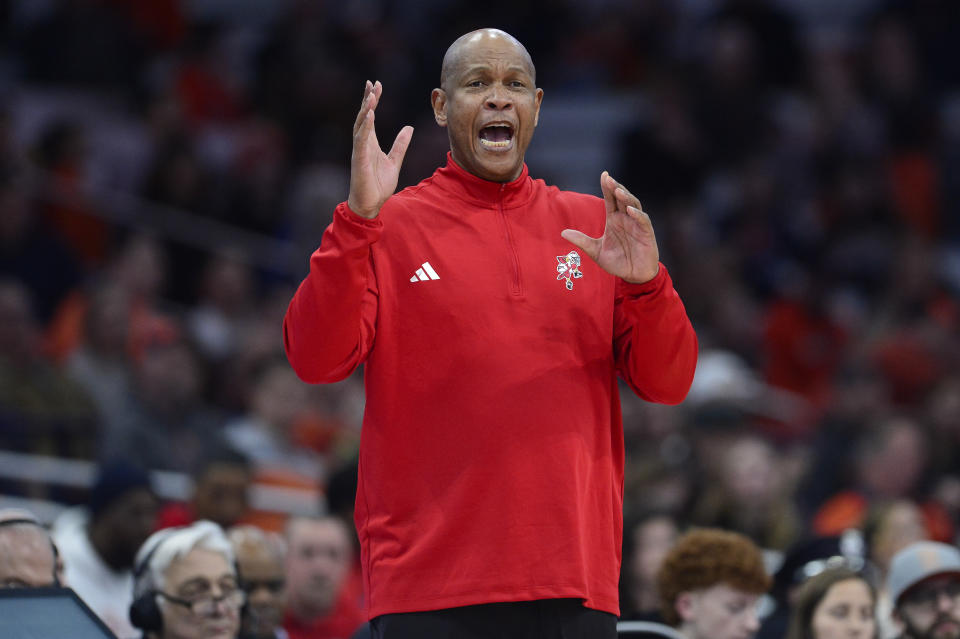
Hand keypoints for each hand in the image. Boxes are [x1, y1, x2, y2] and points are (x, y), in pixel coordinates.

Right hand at [347, 80, 413, 218]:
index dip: (373, 101)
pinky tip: (369, 114)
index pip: (371, 116)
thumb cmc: (378, 185)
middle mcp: (363, 143)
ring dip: (365, 109)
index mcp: (370, 142)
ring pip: (361, 124)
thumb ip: (401, 145)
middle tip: (372, 83)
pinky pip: (361, 139)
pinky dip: (365, 126)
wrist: (371, 204)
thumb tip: (409, 128)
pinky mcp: (359, 158)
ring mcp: (360, 150)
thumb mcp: (395, 161)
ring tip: (371, 95)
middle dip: (367, 99)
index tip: (377, 85)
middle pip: (363, 116)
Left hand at [561, 171, 659, 283]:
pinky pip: (643, 220)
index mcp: (614, 219)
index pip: (610, 199)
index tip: (603, 174)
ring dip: (626, 197)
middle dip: (615, 187)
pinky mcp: (646, 233)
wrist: (633, 276)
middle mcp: (626, 218)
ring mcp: (637, 224)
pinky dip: (637, 214)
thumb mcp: (596, 252)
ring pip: (633, 205)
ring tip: (618, 190)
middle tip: (608, 178)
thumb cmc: (617, 262)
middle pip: (621, 198)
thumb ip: (582, 241)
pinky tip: (629, 209)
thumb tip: (562, 233)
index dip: (607, 187)